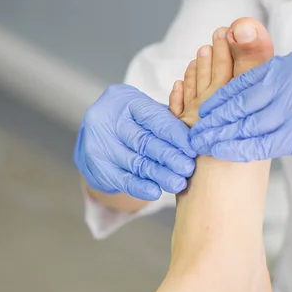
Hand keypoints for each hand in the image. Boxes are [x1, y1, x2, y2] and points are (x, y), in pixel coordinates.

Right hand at [74, 84, 195, 199]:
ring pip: (135, 162)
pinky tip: (156, 191)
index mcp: (125, 100)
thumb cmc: (132, 121)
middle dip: (169, 156)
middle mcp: (108, 119)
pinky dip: (140, 187)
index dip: (175, 134)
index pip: (153, 118)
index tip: (193, 148)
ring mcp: (99, 143)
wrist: (96, 136)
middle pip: (144, 141)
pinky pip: (121, 178)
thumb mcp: (148, 111)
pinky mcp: (97, 166)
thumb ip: (170, 116)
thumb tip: (196, 128)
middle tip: (188, 168)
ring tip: (178, 183)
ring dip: (159, 175)